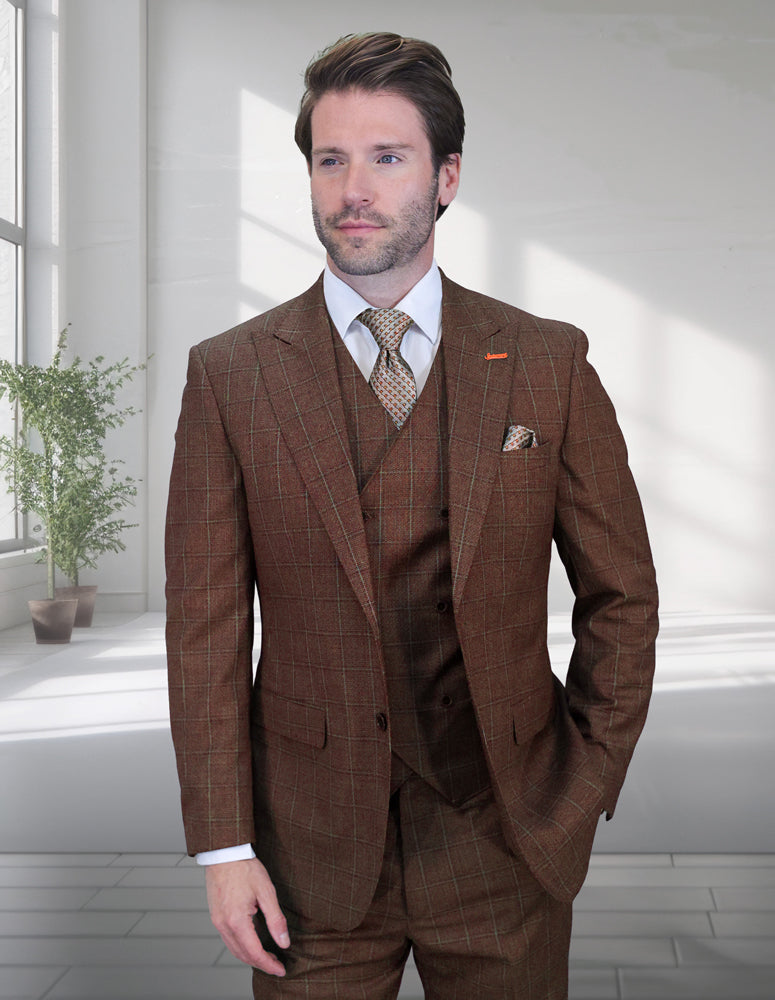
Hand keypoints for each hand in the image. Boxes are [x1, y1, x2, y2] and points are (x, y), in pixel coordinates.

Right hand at [205, 857, 289, 974]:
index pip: (255, 952)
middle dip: (261, 963)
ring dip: (250, 957)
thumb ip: (276, 919)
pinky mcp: (216, 916)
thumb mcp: (266, 891)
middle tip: (277, 965)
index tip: (281, 969)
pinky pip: (228, 939)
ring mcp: (217, 922)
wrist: (224, 853)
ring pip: (234, 949)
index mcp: (237, 921)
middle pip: (243, 955)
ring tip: (267, 956)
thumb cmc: (245, 868)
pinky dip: (241, 947)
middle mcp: (224, 925)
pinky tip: (252, 943)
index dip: (269, 964)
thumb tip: (284, 942)